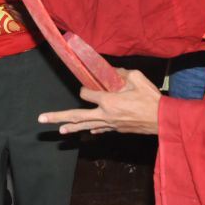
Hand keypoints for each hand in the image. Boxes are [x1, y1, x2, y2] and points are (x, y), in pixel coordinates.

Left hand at [38, 69, 161, 134]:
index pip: (86, 94)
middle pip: (76, 116)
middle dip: (58, 117)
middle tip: (41, 119)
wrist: (163, 120)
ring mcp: (110, 124)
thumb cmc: (151, 98)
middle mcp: (105, 114)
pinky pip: (100, 129)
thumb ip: (121, 73)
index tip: (89, 86)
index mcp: (108, 100)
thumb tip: (112, 72)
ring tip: (58, 131)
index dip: (85, 89)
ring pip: (86, 126)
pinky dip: (92, 129)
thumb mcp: (136, 78)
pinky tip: (87, 132)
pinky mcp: (117, 130)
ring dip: (71, 128)